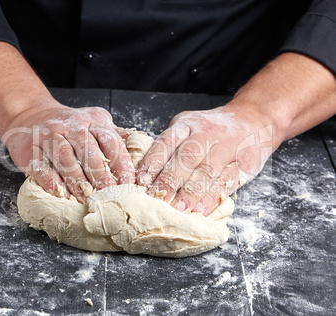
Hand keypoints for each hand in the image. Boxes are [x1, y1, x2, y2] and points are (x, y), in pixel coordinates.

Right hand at [1, 101, 134, 202]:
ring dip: (77, 180)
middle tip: (109, 195)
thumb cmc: (71, 126)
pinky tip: (61, 194)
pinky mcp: (29, 148)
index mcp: (92, 121)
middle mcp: (71, 126)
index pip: (110, 140)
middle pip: (88, 149)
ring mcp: (49, 136)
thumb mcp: (96, 123)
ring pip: (64, 157)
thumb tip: (142, 139)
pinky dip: (51, 181)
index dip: (120, 162)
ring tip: (87, 198)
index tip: (128, 183)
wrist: (31, 115)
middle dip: (100, 174)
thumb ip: (116, 134)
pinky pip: (40, 165)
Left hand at [136, 103, 279, 214]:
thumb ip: (170, 145)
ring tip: (177, 210)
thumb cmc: (212, 127)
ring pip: (206, 172)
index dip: (153, 163)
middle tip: (157, 200)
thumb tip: (146, 173)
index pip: (166, 143)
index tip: (141, 182)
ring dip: (190, 193)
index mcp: (187, 125)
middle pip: (186, 158)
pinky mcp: (243, 163)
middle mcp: (205, 134)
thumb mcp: (188, 125)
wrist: (253, 119)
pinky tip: (201, 210)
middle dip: (169, 181)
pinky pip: (226, 182)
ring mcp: (226, 148)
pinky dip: (212, 198)